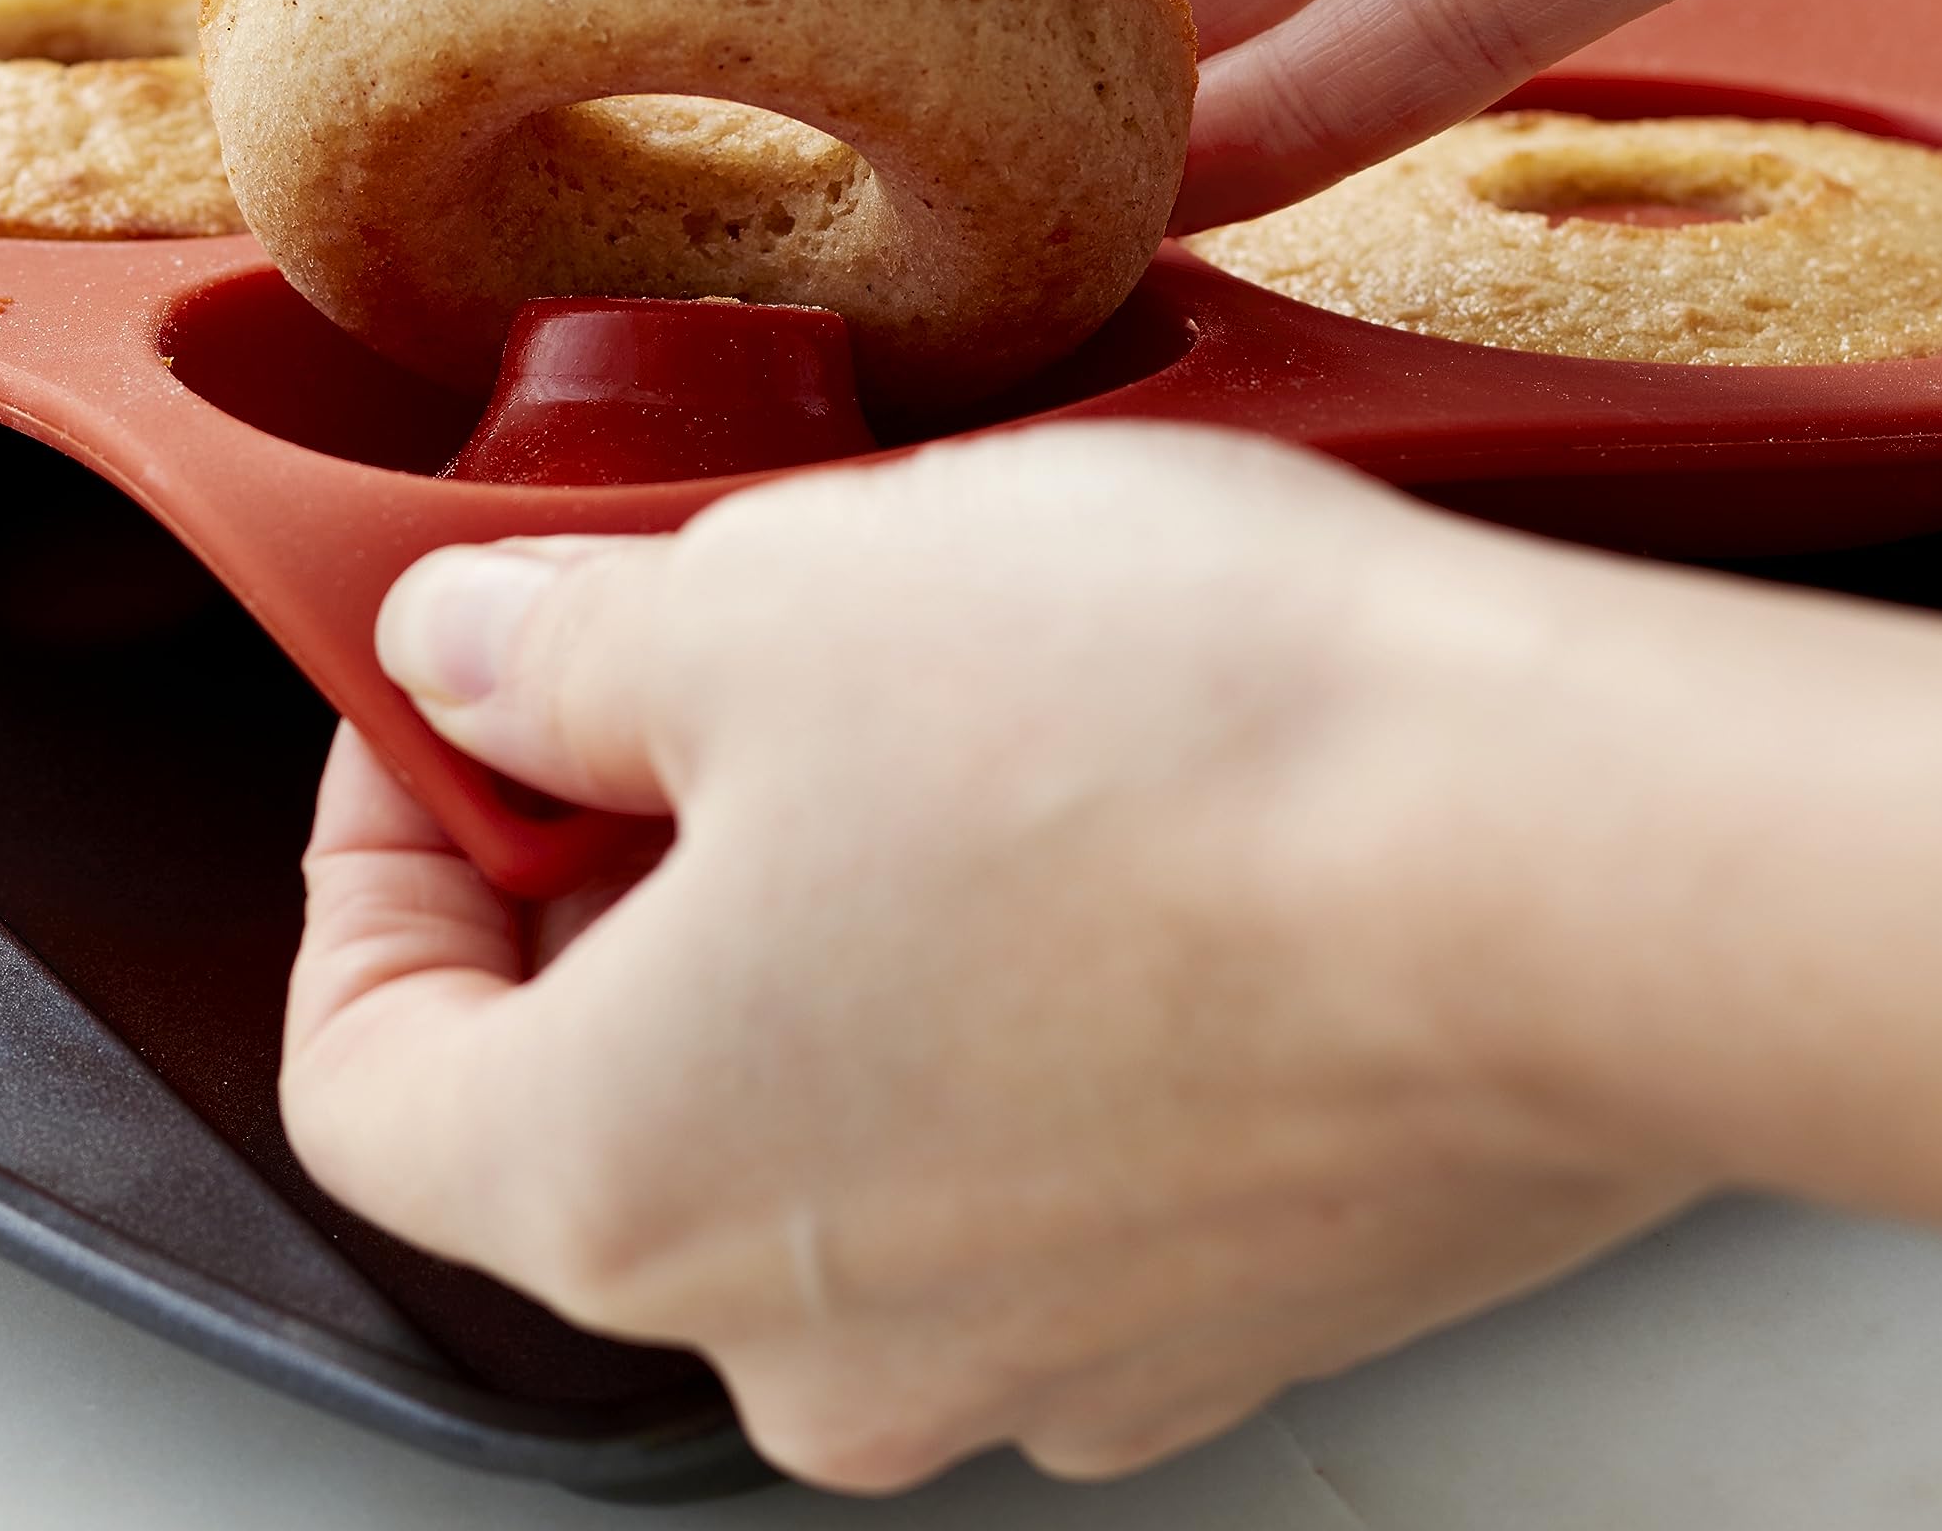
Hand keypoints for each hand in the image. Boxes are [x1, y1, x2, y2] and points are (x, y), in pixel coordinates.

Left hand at [285, 428, 1727, 1489]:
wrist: (1576, 868)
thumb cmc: (1169, 753)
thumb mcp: (759, 603)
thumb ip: (556, 651)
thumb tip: (467, 659)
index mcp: (629, 1178)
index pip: (365, 1068)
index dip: (370, 866)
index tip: (447, 723)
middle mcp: (817, 1327)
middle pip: (599, 1094)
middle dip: (606, 869)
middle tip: (679, 675)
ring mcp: (1036, 1338)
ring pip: (823, 1111)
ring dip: (814, 916)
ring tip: (905, 714)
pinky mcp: (1219, 1295)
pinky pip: (1023, 1139)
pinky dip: (994, 985)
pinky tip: (1082, 820)